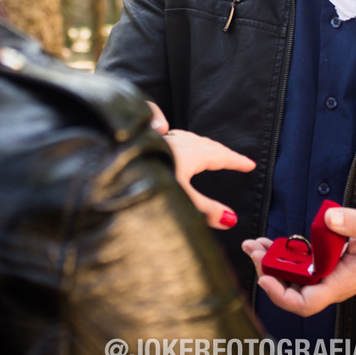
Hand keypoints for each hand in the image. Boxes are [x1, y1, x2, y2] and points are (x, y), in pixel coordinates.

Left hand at [146, 102, 255, 229]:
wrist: (105, 166)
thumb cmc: (142, 181)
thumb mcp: (180, 199)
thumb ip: (205, 211)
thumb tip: (231, 219)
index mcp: (189, 153)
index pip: (219, 155)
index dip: (236, 161)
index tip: (249, 164)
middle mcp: (175, 141)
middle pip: (204, 144)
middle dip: (221, 151)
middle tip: (233, 160)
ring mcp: (158, 139)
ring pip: (186, 138)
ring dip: (201, 144)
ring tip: (207, 150)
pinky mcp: (143, 140)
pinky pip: (170, 135)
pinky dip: (180, 138)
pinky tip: (169, 140)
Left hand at [241, 207, 355, 316]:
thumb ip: (352, 222)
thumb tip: (328, 218)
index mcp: (342, 282)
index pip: (306, 302)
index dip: (281, 295)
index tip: (265, 276)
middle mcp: (331, 283)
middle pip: (292, 291)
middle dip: (268, 272)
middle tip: (253, 249)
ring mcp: (327, 275)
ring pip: (292, 279)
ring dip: (271, 263)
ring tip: (254, 245)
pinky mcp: (325, 265)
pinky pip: (299, 266)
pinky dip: (282, 256)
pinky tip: (270, 243)